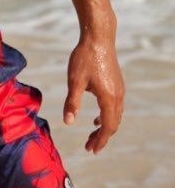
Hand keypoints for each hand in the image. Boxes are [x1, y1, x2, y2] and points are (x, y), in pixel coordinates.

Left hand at [63, 36, 124, 153]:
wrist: (98, 37)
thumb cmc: (85, 57)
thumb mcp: (74, 81)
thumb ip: (72, 102)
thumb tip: (68, 122)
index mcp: (108, 98)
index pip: (108, 127)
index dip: (100, 140)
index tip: (91, 150)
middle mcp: (117, 96)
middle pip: (113, 124)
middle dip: (102, 137)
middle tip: (89, 146)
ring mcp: (119, 89)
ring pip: (116, 115)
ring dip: (105, 127)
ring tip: (92, 134)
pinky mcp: (117, 82)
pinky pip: (116, 106)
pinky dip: (108, 116)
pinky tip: (97, 117)